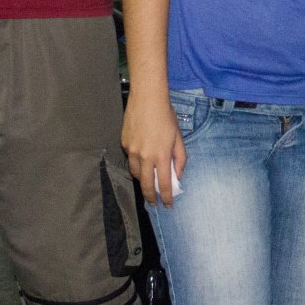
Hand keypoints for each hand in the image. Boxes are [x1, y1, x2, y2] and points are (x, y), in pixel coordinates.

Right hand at [122, 91, 185, 206]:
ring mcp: (132, 150)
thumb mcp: (178, 137)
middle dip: (150, 196)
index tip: (167, 205)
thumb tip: (178, 176)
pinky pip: (131, 159)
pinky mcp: (124, 144)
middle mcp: (145, 156)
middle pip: (146, 184)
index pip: (164, 184)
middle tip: (153, 202)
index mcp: (162, 155)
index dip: (166, 197)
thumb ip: (180, 158)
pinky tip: (142, 157)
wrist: (147, 98)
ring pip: (136, 173)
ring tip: (148, 181)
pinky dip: (137, 162)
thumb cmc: (166, 116)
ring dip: (143, 180)